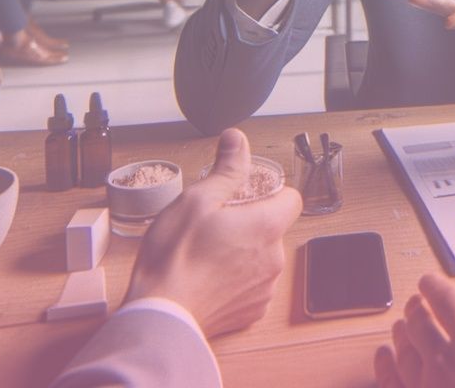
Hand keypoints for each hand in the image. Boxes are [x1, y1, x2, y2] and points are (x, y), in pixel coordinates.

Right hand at [125, 129, 301, 336]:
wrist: (162, 314)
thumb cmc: (175, 256)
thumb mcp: (197, 199)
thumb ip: (226, 169)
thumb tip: (237, 139)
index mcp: (267, 226)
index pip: (292, 199)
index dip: (271, 193)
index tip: (247, 195)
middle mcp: (274, 259)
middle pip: (273, 229)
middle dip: (250, 223)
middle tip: (214, 224)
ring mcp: (264, 289)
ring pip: (262, 258)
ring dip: (243, 252)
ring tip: (206, 253)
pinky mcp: (251, 312)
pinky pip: (251, 286)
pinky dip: (236, 280)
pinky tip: (207, 278)